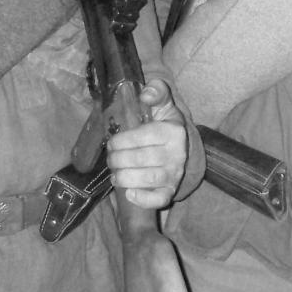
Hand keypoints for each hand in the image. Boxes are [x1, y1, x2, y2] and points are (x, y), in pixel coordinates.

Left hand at [107, 80, 187, 208]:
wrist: (181, 147)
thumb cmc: (164, 124)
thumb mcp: (163, 104)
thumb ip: (156, 92)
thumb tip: (146, 94)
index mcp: (174, 131)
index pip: (142, 137)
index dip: (121, 141)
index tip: (112, 142)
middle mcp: (177, 154)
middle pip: (140, 160)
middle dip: (117, 159)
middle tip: (110, 158)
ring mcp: (175, 174)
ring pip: (146, 180)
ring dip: (123, 177)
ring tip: (115, 173)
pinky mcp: (170, 191)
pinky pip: (158, 200)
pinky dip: (142, 199)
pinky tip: (129, 192)